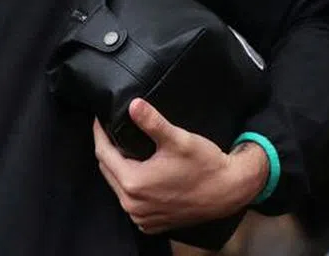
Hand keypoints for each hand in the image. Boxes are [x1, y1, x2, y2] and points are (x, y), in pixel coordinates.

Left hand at [93, 99, 267, 234]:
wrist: (229, 191)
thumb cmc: (205, 165)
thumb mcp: (178, 139)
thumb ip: (152, 122)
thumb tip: (133, 104)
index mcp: (134, 183)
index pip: (103, 154)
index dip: (99, 134)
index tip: (99, 120)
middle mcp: (133, 205)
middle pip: (107, 171)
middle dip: (107, 150)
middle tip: (111, 131)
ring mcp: (142, 217)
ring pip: (118, 187)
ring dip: (118, 168)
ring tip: (124, 148)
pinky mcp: (152, 223)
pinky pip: (130, 202)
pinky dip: (130, 187)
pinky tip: (139, 172)